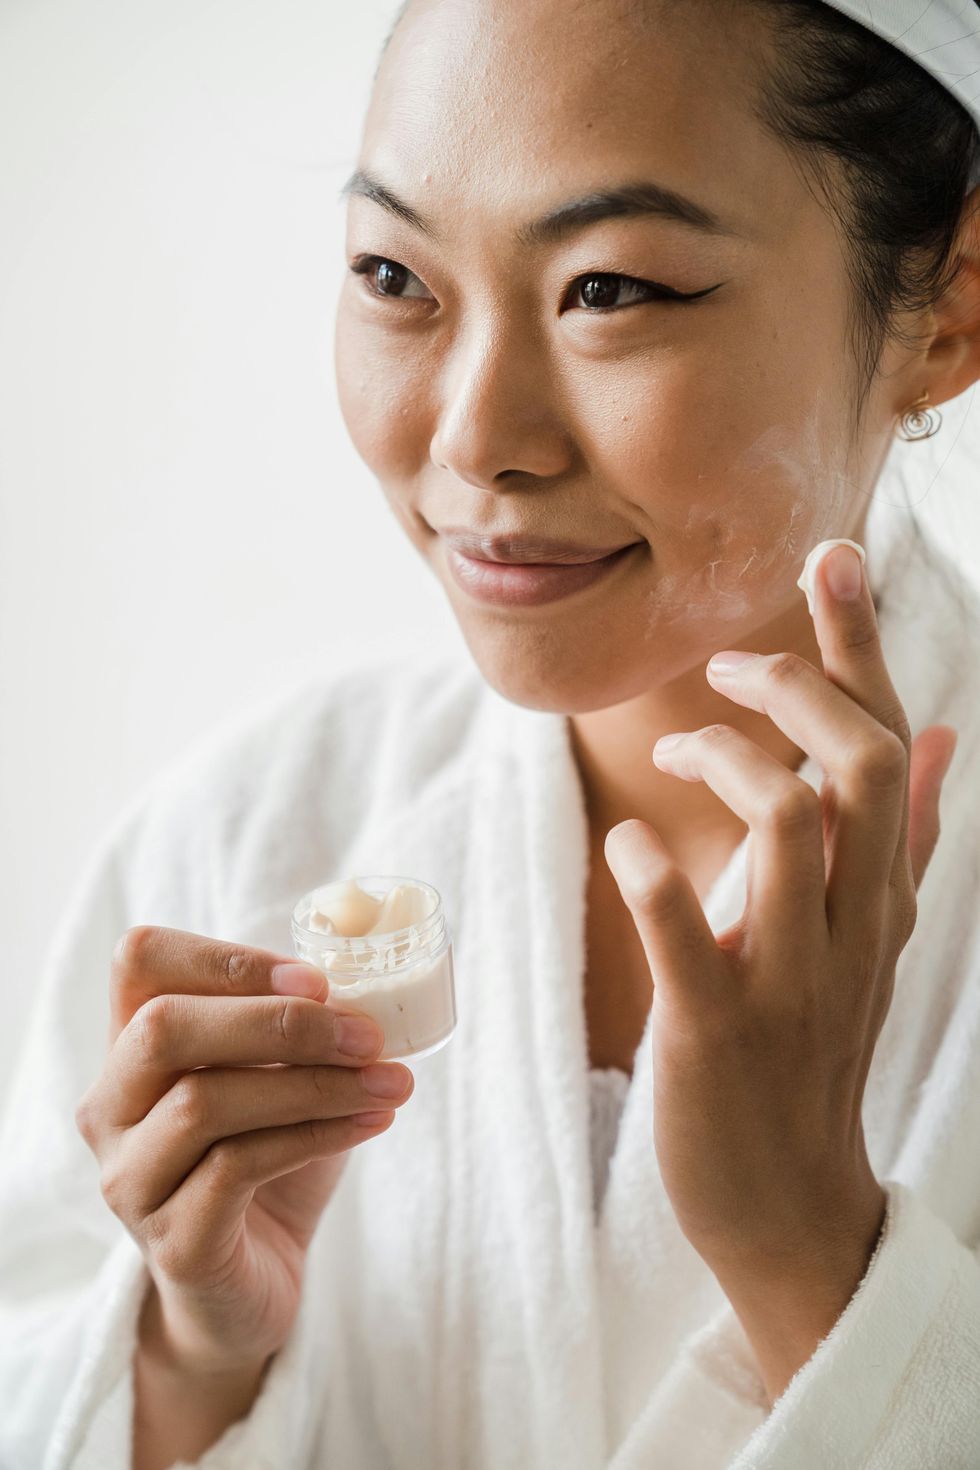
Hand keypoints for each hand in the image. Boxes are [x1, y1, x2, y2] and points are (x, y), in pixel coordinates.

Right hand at [75, 927, 413, 1370]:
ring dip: (315, 1083)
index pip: (140, 962)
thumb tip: (366, 985)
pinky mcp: (172, 1241)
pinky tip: (372, 1123)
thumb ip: (296, 1030)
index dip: (225, 958)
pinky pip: (237, 1168)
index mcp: (132, 1049)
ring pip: (205, 1102)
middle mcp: (111, 1109)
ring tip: (391, 1082)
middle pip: (163, 1027)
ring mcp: (131, 1178)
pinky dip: (317, 1135)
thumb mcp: (278, 1079)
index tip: (317, 979)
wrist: (250, 1287)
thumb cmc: (269, 1163)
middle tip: (367, 1033)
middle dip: (277, 1021)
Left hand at [604, 544, 956, 1283]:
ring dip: (731, 763)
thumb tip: (943, 739)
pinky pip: (690, 939)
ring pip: (794, 830)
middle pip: (863, 769)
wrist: (792, 1201)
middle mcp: (852, 924)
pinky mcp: (716, 1032)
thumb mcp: (874, 938)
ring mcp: (790, 979)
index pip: (890, 747)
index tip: (834, 554)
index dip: (861, 647)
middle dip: (804, 685)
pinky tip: (631, 838)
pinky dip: (657, 877)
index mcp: (883, 893)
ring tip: (674, 751)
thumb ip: (907, 839)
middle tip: (730, 663)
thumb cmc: (816, 1052)